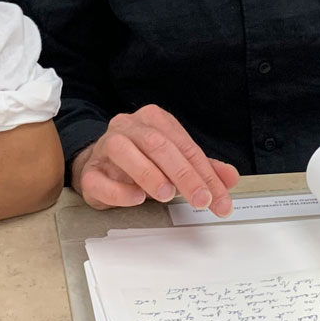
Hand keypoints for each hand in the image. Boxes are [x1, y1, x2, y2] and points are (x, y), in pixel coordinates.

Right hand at [72, 105, 238, 215]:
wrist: (98, 166)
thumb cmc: (141, 161)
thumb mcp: (176, 162)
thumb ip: (203, 169)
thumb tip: (230, 178)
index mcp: (153, 120)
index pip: (185, 146)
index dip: (205, 174)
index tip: (218, 199)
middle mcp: (128, 127)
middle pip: (158, 145)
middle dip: (184, 174)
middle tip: (201, 199)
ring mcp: (105, 147)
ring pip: (124, 151)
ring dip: (149, 174)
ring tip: (167, 194)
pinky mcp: (89, 172)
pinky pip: (99, 178)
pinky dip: (120, 191)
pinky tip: (137, 198)